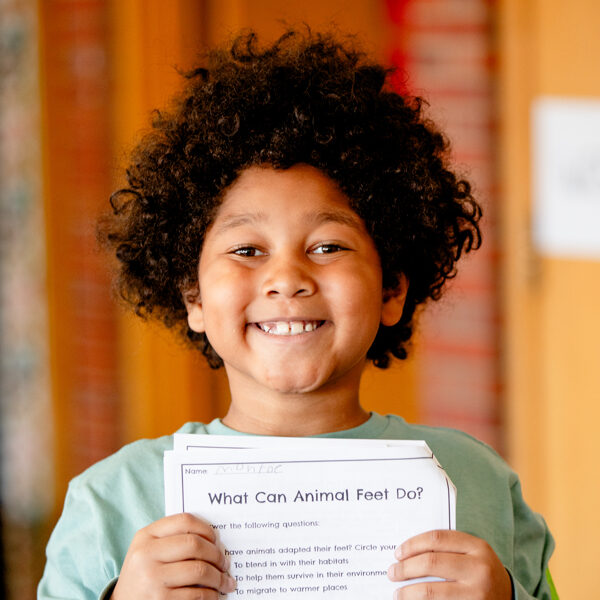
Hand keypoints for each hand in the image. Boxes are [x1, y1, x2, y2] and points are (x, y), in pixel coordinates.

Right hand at [112, 513, 235, 599]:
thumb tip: (215, 541)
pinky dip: (211, 595)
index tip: (217, 540)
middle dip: (217, 555)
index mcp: (146, 536)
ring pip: (199, 570)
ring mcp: (152, 578)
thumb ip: (173, 539)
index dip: (207, 529)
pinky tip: (214, 595)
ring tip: (225, 582)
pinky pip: (196, 594)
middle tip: (225, 563)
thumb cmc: (143, 575)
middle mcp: (146, 554)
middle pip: (195, 544)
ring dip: (218, 577)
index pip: (184, 520)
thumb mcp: (149, 551)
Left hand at [387, 530, 511, 598]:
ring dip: (409, 592)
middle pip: (431, 562)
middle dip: (406, 568)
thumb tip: (407, 553)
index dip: (413, 544)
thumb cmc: (481, 572)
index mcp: (477, 547)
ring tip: (398, 593)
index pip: (436, 538)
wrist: (509, 598)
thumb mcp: (472, 554)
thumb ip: (448, 549)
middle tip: (392, 572)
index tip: (398, 553)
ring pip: (432, 590)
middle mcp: (479, 568)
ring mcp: (477, 593)